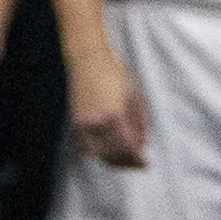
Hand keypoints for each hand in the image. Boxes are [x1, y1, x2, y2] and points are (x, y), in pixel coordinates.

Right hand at [68, 39, 149, 167]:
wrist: (87, 56)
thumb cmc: (114, 72)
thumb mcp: (134, 95)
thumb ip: (138, 123)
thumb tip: (142, 144)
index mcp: (114, 115)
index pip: (127, 147)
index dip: (137, 158)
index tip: (145, 163)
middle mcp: (96, 122)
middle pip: (112, 154)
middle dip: (126, 162)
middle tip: (136, 163)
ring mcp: (83, 122)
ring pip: (97, 154)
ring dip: (111, 159)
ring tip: (122, 158)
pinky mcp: (75, 119)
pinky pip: (84, 145)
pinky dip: (95, 152)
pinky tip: (105, 150)